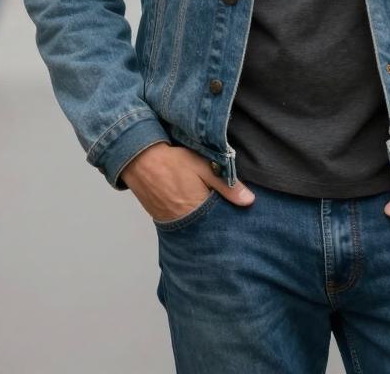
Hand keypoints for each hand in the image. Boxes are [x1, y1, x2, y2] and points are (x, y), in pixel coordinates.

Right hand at [119, 143, 255, 221]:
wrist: (140, 161)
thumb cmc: (173, 161)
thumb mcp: (204, 167)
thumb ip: (227, 184)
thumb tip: (249, 201)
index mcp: (198, 209)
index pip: (221, 223)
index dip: (230, 220)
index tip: (239, 217)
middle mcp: (184, 222)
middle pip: (209, 229)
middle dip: (218, 224)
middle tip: (228, 217)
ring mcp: (172, 224)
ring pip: (196, 228)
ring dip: (204, 222)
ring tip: (213, 214)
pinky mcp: (163, 220)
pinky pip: (182, 225)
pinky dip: (190, 220)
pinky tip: (196, 211)